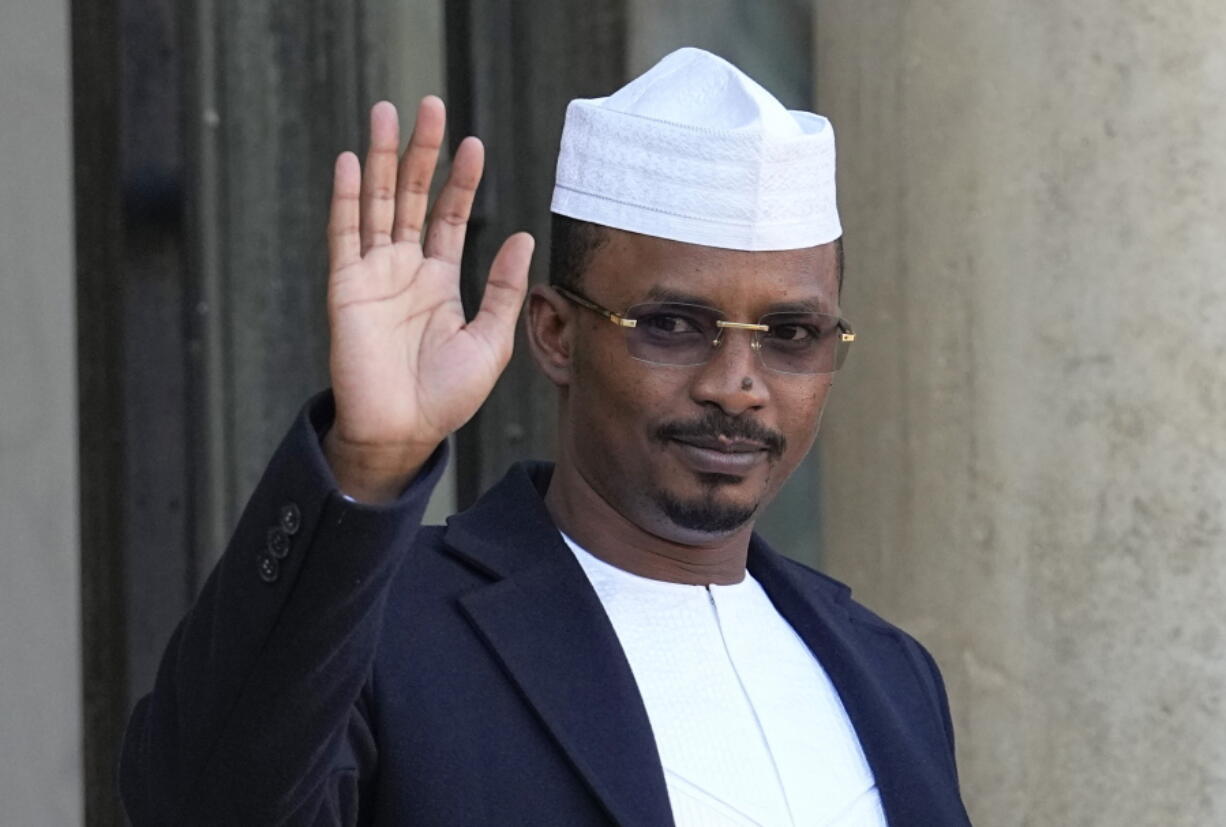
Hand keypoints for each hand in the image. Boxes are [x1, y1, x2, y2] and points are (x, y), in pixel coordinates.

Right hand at [323, 98, 533, 502]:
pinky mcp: (346, 287)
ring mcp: (373, 275)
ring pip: (378, 204)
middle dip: (422, 152)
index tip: (474, 145)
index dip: (460, 181)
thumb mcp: (490, 340)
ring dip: (383, 159)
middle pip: (413, 197)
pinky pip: (345, 234)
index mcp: (439, 281)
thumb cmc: (447, 397)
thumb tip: (521, 235)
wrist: (403, 432)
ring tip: (388, 113)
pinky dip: (348, 198)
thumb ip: (503, 288)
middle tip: (431, 106)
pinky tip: (355, 161)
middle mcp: (404, 270)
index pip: (449, 217)